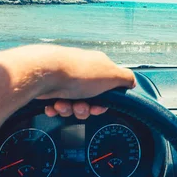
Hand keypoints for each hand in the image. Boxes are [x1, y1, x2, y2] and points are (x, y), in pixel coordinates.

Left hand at [0, 45, 135, 119]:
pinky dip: (55, 109)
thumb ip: (126, 78)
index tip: (99, 107)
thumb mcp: (112, 75)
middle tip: (79, 106)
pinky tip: (53, 106)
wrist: (44, 73)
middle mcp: (81, 72)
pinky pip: (56, 105)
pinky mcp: (49, 87)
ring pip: (72, 105)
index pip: (107, 90)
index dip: (103, 103)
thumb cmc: (78, 72)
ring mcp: (64, 80)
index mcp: (98, 66)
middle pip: (89, 100)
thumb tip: (132, 82)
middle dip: (85, 109)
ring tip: (63, 105)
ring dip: (69, 110)